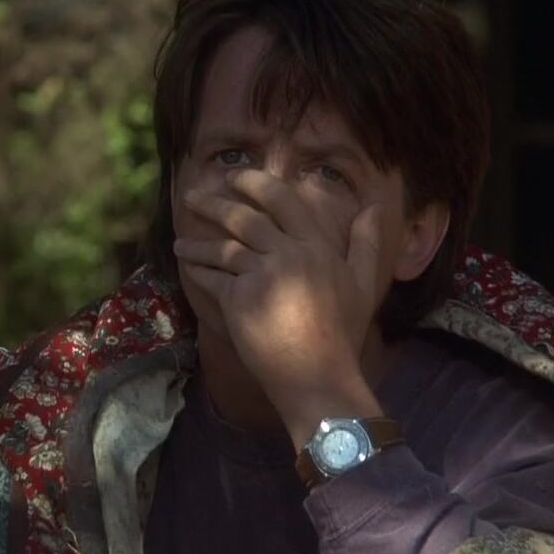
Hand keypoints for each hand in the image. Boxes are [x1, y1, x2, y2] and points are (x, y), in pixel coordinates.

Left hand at [173, 168, 384, 444]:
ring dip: (196, 242)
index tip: (235, 177)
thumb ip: (367, 243)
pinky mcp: (239, 299)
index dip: (255, 183)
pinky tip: (187, 268)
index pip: (283, 200)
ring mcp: (263, 275)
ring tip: (181, 242)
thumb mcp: (364, 285)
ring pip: (221, 247)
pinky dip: (197, 270)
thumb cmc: (342, 335)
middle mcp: (289, 253)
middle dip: (214, 203)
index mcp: (317, 246)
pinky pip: (211, 277)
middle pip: (244, 217)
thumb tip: (372, 207)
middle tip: (193, 197)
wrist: (318, 376)